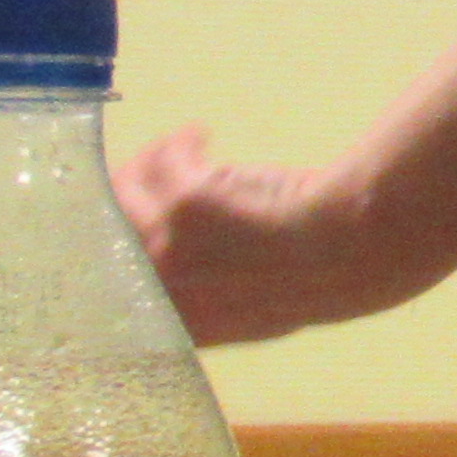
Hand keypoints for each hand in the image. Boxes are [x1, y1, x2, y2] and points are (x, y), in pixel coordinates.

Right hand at [115, 128, 409, 345]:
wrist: (351, 252)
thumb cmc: (316, 276)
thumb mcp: (250, 301)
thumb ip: (203, 293)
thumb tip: (165, 259)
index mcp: (176, 323)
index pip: (111, 292)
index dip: (106, 247)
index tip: (116, 219)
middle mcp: (160, 291)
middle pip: (105, 233)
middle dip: (121, 195)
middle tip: (142, 173)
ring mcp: (167, 250)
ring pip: (126, 191)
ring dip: (151, 163)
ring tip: (180, 149)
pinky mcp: (185, 204)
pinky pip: (164, 159)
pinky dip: (180, 141)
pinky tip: (199, 133)